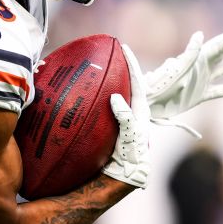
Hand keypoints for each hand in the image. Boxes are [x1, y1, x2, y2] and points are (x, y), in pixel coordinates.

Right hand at [101, 43, 150, 188]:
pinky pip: (102, 105)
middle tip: (110, 53)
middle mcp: (131, 111)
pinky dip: (95, 96)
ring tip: (96, 67)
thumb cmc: (131, 157)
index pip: (137, 81)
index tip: (124, 48)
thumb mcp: (130, 137)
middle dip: (120, 67)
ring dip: (107, 80)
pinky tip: (82, 94)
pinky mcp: (110, 125)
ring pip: (114, 93)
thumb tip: (115, 98)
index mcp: (140, 110)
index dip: (131, 63)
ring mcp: (121, 118)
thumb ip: (126, 118)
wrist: (125, 175)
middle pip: (126, 83)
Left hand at [144, 25, 222, 137]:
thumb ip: (190, 53)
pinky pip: (216, 91)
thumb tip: (200, 34)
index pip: (219, 45)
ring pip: (222, 70)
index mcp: (197, 60)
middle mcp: (200, 69)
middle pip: (222, 53)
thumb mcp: (178, 68)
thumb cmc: (162, 85)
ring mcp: (200, 82)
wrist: (150, 103)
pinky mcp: (198, 96)